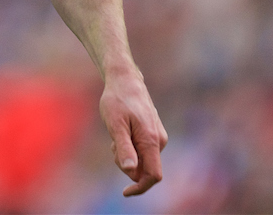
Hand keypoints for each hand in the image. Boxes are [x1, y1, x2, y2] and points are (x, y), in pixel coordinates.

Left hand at [99, 69, 167, 195]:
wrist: (125, 80)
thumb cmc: (117, 100)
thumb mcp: (115, 125)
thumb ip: (124, 148)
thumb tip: (132, 171)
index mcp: (151, 140)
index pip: (153, 175)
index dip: (140, 187)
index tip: (124, 193)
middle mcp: (159, 141)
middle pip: (144, 169)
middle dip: (127, 165)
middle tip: (112, 145)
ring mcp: (158, 137)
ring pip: (142, 160)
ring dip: (127, 155)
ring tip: (116, 133)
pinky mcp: (154, 133)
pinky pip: (142, 150)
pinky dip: (130, 147)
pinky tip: (122, 131)